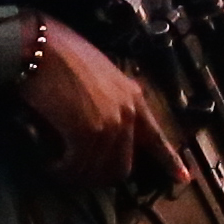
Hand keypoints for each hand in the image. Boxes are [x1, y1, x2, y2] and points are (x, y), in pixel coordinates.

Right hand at [21, 18, 159, 189]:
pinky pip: (78, 165)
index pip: (156, 136)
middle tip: (78, 174)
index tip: (183, 177)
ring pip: (99, 169)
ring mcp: (110, 123)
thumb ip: (108, 103)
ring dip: (77, 174)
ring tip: (59, 167)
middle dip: (99, 176)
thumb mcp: (98, 76)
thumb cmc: (61, 54)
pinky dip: (63, 169)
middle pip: (123, 165)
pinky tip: (52, 164)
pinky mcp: (88, 132)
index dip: (169, 161)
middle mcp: (127, 112)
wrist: (40, 46)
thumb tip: (95, 133)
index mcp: (133, 97)